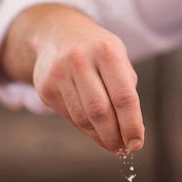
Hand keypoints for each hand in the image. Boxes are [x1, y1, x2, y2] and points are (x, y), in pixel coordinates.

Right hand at [2, 4, 144, 155]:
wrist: (57, 33)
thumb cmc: (97, 51)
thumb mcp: (118, 58)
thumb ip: (126, 91)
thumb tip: (133, 132)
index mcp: (107, 51)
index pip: (123, 96)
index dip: (131, 124)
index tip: (137, 143)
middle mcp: (80, 59)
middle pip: (100, 111)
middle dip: (114, 136)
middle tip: (123, 149)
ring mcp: (59, 73)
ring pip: (82, 118)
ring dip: (99, 137)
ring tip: (112, 144)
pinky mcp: (45, 87)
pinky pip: (69, 117)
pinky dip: (85, 129)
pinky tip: (95, 132)